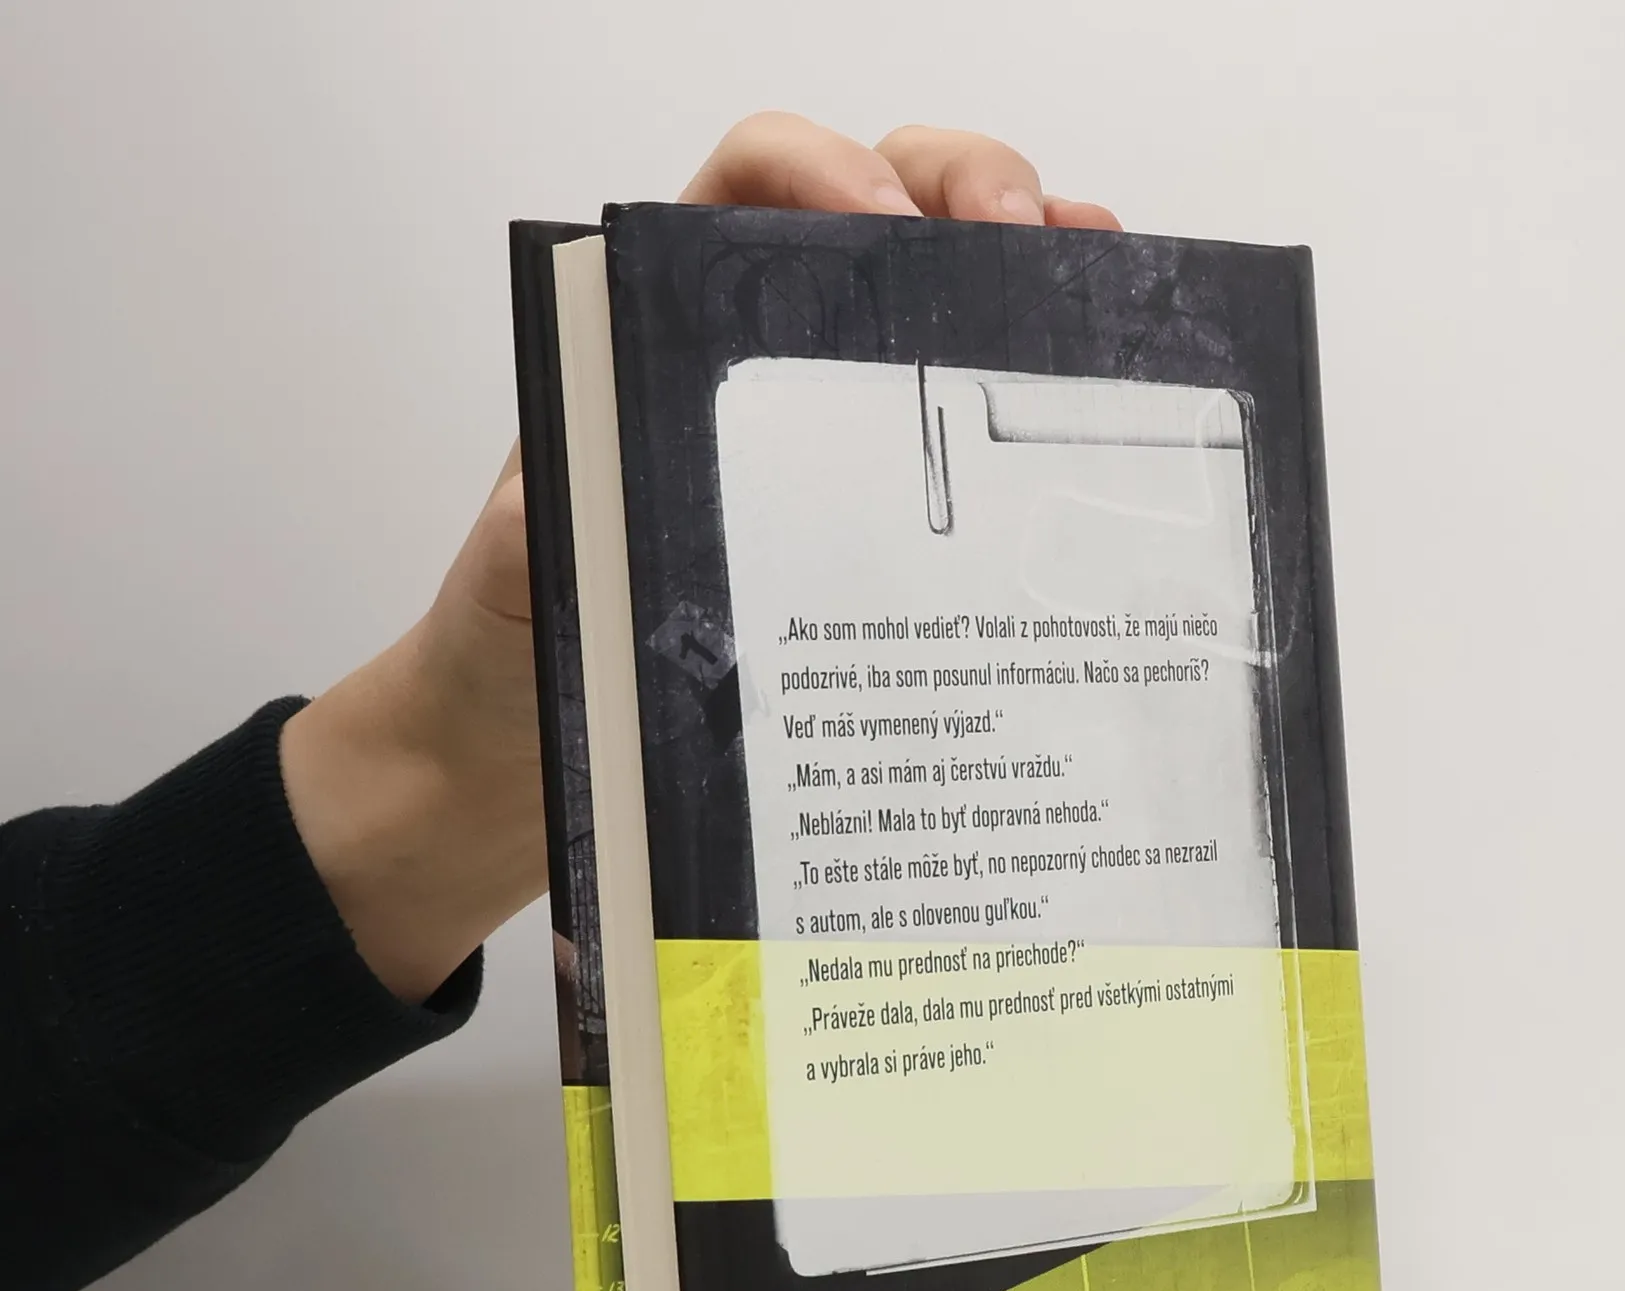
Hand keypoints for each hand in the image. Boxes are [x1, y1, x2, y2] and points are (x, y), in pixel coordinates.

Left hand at [281, 115, 1118, 1003]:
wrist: (518, 760)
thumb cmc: (511, 656)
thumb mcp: (524, 576)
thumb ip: (550, 518)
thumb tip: (591, 483)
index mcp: (654, 337)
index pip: (744, 191)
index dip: (820, 172)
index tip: (881, 225)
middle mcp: (750, 367)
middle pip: (875, 213)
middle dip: (961, 195)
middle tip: (1023, 248)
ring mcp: (820, 435)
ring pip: (934, 307)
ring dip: (1018, 279)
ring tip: (1084, 286)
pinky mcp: (866, 519)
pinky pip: (956, 432)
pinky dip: (1024, 395)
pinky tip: (1087, 394)